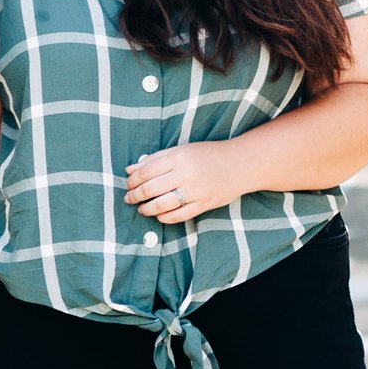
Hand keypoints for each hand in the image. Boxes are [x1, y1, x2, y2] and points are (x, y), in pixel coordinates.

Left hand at [125, 139, 246, 224]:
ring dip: (146, 209)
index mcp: (177, 157)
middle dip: (134, 196)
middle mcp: (185, 174)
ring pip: (161, 205)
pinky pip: (178, 216)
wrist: (239, 163)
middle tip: (129, 199)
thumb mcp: (181, 150)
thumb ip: (154, 159)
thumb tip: (129, 170)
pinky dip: (164, 218)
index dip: (131, 181)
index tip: (128, 185)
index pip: (145, 172)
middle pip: (150, 189)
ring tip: (142, 209)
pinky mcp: (204, 204)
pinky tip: (158, 215)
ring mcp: (195, 191)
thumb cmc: (208, 154)